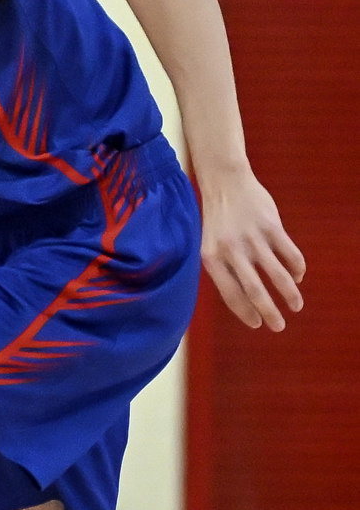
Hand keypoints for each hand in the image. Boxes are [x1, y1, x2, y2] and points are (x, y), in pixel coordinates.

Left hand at [200, 170, 305, 330]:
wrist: (225, 182)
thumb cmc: (218, 219)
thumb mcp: (210, 244)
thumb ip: (224, 269)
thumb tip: (245, 300)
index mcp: (212, 258)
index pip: (230, 293)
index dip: (245, 312)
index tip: (257, 324)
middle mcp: (231, 250)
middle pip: (254, 290)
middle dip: (269, 312)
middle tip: (279, 327)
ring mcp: (253, 238)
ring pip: (277, 275)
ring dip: (289, 294)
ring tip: (296, 306)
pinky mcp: (271, 226)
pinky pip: (290, 254)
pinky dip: (297, 269)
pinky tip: (298, 277)